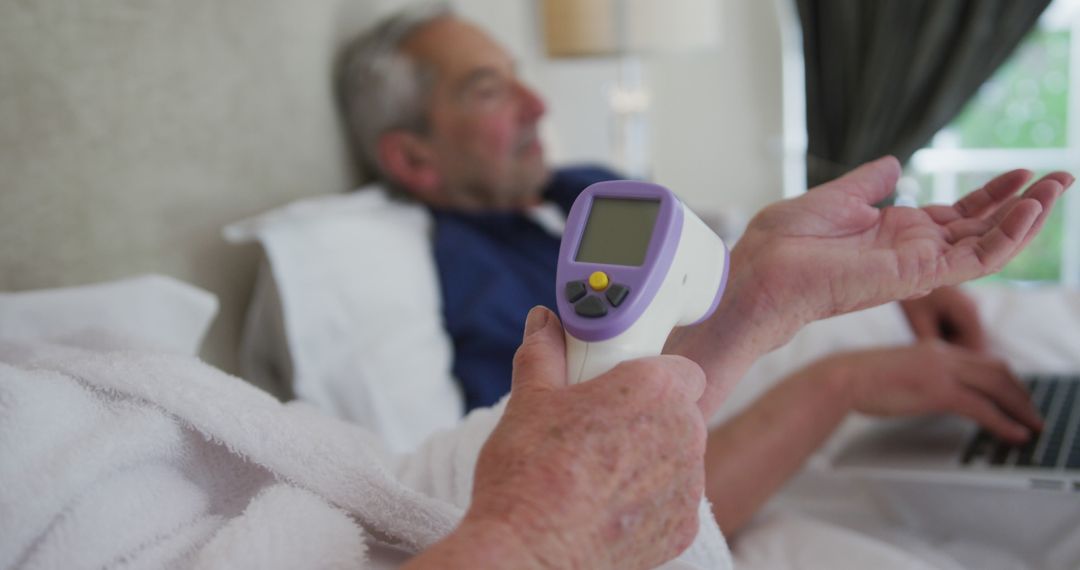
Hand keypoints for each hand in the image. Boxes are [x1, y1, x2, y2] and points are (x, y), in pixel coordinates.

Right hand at [460, 307, 707, 568]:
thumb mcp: (529, 400)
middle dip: (648, 415)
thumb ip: (544, 353)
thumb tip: (544, 323)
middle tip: (600, 428)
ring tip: (596, 472)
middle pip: (680, 412)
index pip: (680, 368)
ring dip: (650, 457)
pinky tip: (606, 505)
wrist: (528, 553)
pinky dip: (649, 500)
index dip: (652, 374)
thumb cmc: (528, 474)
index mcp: (654, 390)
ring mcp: (688, 486)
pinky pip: (673, 500)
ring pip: (679, 457)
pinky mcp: (683, 528)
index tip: (620, 385)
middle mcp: (684, 434)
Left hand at [669, 157, 1069, 416]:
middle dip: (1022, 204)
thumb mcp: (832, 200)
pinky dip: (1004, 237)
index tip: (1019, 171)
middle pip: (980, 228)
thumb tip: (894, 162)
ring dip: (1024, 218)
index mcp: (892, 233)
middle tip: (1060, 177)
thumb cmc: (781, 244)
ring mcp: (915, 266)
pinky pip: (972, 260)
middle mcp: (910, 252)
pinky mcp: (914, 276)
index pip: (955, 216)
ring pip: (986, 245)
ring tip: (1056, 187)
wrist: (758, 274)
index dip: (989, 195)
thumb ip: (868, 184)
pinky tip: (1029, 211)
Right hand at [821, 341, 1042, 442]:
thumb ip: (918, 377)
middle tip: (1032, 413)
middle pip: (998, 370)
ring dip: (1021, 407)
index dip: (1005, 379)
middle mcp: (943, 354)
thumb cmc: (858, 379)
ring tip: (1032, 426)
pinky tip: (1014, 434)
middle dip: (1021, 393)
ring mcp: (942, 371)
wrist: (842, 378)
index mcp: (933, 349)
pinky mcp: (938, 390)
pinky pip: (983, 407)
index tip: (1014, 396)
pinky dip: (1004, 422)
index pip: (982, 360)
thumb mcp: (896, 372)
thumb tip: (925, 394)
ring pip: (998, 386)